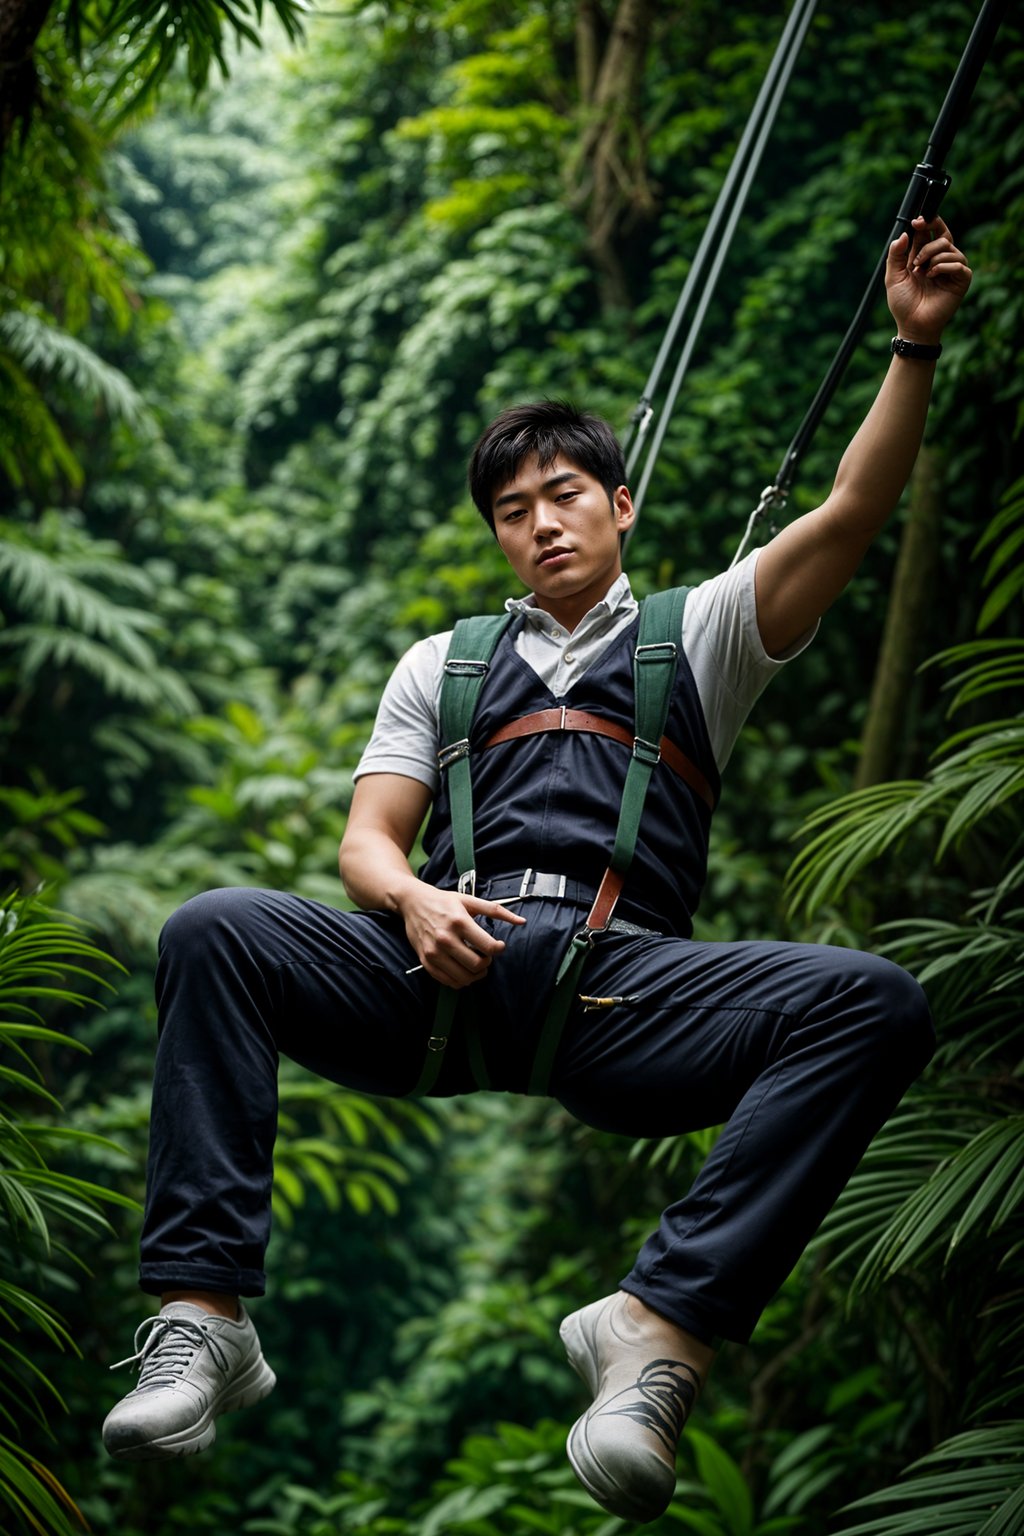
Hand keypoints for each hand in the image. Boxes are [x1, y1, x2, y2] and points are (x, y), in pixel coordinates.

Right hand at [398, 885, 525, 988]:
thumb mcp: (470, 901)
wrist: (413, 903)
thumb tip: (522, 921)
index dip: (499, 950)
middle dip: (487, 964)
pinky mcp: (426, 961)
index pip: (488, 947)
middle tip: (486, 956)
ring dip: (476, 975)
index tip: (499, 946)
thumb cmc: (444, 901)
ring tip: (476, 964)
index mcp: (459, 922)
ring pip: (463, 978)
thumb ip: (497, 911)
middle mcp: (446, 939)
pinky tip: (463, 969)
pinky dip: (460, 980)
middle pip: (476, 966)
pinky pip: (448, 981)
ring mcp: (434, 952)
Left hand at [886, 214, 971, 344]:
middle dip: (930, 233)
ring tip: (920, 271)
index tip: (916, 222)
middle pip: (943, 234)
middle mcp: (940, 260)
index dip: (926, 223)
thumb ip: (896, 255)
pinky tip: (931, 276)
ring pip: (948, 246)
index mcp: (924, 256)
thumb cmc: (903, 304)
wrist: (912, 325)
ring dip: (931, 255)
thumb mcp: (893, 277)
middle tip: (917, 245)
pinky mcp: (961, 280)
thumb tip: (903, 234)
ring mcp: (952, 269)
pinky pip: (958, 263)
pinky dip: (942, 266)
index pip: (930, 232)